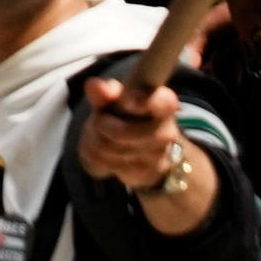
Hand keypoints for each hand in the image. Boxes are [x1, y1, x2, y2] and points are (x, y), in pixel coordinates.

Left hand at [76, 68, 192, 192]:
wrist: (139, 150)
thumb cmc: (126, 114)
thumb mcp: (115, 98)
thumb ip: (104, 92)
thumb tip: (93, 85)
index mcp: (165, 104)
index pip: (163, 102)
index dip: (141, 101)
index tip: (125, 100)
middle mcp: (167, 132)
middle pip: (121, 132)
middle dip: (99, 124)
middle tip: (99, 119)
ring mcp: (157, 157)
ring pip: (107, 149)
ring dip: (93, 140)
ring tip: (99, 134)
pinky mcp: (143, 174)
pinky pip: (104, 165)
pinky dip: (94, 157)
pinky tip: (103, 151)